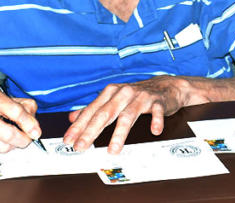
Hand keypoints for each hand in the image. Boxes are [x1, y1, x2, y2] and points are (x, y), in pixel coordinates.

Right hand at [0, 84, 41, 152]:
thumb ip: (20, 104)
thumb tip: (34, 123)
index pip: (15, 112)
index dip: (29, 124)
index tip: (36, 132)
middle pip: (8, 134)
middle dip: (23, 140)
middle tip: (28, 139)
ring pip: (0, 146)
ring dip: (11, 145)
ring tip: (13, 138)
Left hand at [64, 76, 189, 153]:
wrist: (165, 86)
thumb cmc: (136, 95)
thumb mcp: (113, 99)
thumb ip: (93, 108)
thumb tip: (72, 118)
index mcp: (111, 93)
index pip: (91, 111)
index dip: (79, 126)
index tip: (69, 140)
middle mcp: (124, 93)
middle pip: (105, 113)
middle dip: (91, 131)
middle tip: (82, 146)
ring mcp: (141, 97)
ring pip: (128, 115)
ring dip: (119, 133)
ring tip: (113, 149)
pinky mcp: (157, 101)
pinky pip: (156, 112)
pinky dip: (155, 121)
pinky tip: (154, 131)